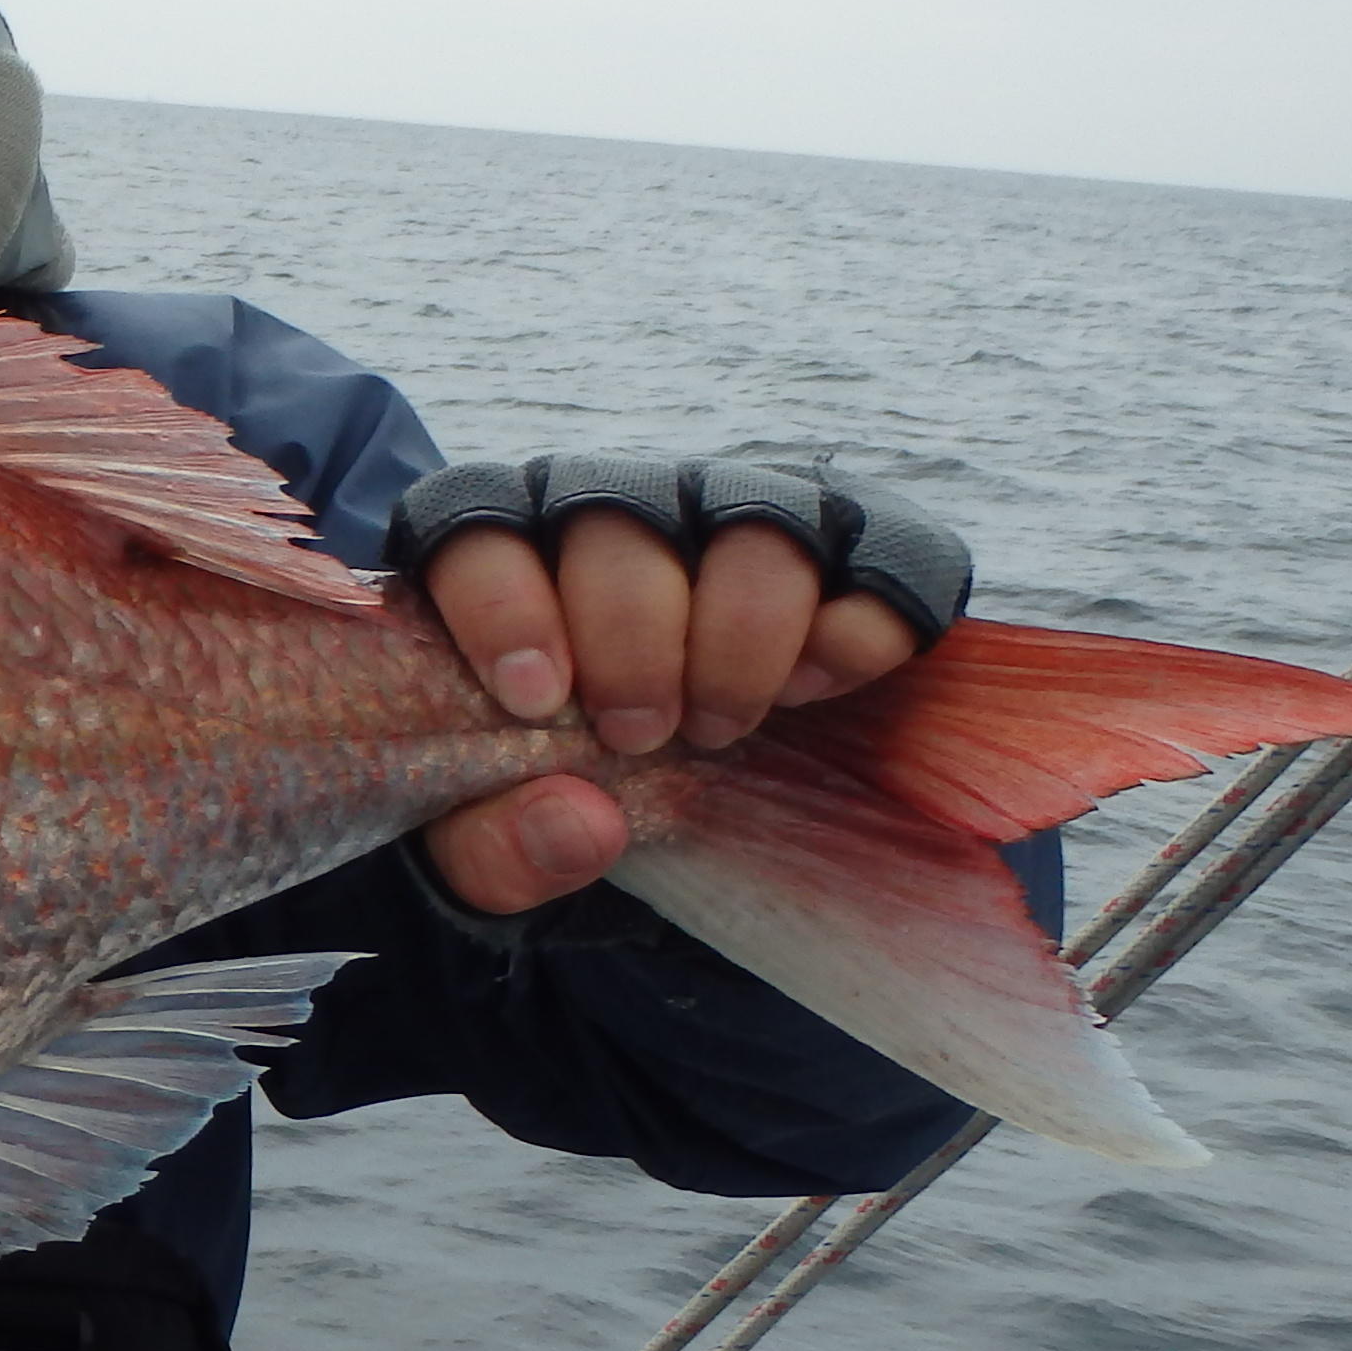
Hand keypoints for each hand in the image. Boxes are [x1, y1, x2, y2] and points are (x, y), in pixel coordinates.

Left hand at [416, 513, 921, 912]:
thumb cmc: (546, 786)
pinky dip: (846, 635)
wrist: (663, 778)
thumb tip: (581, 824)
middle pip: (618, 521)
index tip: (534, 701)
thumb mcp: (486, 842)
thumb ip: (497, 844)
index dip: (503, 603)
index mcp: (504, 551)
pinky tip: (808, 691)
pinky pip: (874, 563)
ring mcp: (737, 514)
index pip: (477, 526)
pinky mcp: (853, 550)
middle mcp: (619, 506)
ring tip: (717, 729)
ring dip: (736, 641)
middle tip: (636, 733)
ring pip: (749, 529)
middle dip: (630, 638)